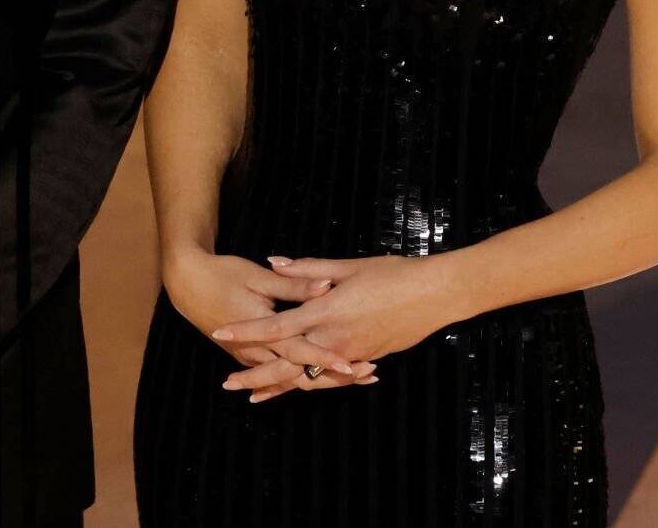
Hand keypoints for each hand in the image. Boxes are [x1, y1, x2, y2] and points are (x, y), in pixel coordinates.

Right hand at [164, 249, 376, 401]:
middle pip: (300, 373)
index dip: (327, 358)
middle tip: (369, 374)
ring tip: (361, 375)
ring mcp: (253, 357)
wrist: (188, 284)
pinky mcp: (251, 357)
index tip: (354, 364)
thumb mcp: (258, 276)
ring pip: (292, 378)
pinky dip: (304, 376)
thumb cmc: (223, 274)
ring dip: (325, 378)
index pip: (300, 350)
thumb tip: (326, 286)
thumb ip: (293, 285)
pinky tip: (328, 374)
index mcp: (263, 330)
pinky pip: (280, 374)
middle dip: (335, 377)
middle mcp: (258, 351)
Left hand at [210, 254, 469, 400]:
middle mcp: (336, 340)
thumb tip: (273, 262)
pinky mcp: (366, 358)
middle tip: (227, 383)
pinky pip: (332, 377)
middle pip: (287, 365)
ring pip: (309, 377)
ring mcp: (351, 354)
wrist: (437, 295)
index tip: (221, 334)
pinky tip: (296, 388)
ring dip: (280, 386)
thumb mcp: (348, 266)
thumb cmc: (394, 273)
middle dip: (255, 376)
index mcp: (327, 312)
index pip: (277, 326)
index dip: (248, 332)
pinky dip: (312, 384)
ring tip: (253, 395)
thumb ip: (307, 269)